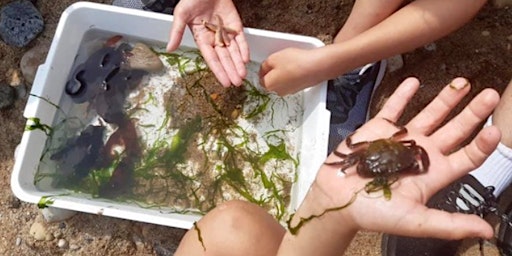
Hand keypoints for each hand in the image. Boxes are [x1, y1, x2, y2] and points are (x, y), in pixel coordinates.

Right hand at [166, 0, 249, 86]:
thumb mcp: (181, 14)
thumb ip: (176, 32)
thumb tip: (169, 49)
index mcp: (201, 39)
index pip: (211, 58)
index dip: (218, 71)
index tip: (224, 82)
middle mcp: (214, 39)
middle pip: (224, 58)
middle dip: (231, 71)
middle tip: (237, 83)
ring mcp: (226, 33)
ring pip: (234, 52)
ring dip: (238, 64)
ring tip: (242, 76)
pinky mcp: (235, 26)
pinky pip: (241, 40)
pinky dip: (244, 49)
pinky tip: (246, 59)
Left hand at [259, 47, 325, 95]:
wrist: (316, 67)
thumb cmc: (294, 62)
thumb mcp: (273, 58)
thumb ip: (264, 65)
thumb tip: (264, 68)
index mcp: (269, 85)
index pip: (261, 78)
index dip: (263, 69)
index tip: (268, 62)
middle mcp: (278, 91)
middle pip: (272, 81)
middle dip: (273, 71)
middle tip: (279, 60)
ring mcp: (290, 91)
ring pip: (283, 81)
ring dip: (284, 73)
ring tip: (290, 62)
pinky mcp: (300, 88)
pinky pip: (293, 80)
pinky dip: (293, 74)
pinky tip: (298, 65)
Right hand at [302, 77, 500, 239]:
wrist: (336, 200)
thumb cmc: (372, 214)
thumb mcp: (415, 221)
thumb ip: (449, 224)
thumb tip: (485, 230)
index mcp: (432, 174)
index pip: (466, 156)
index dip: (482, 143)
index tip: (495, 129)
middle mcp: (420, 154)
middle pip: (454, 130)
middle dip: (472, 113)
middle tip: (488, 96)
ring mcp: (401, 139)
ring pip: (429, 114)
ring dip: (446, 99)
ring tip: (463, 83)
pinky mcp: (379, 129)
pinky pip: (394, 108)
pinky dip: (403, 95)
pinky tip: (415, 83)